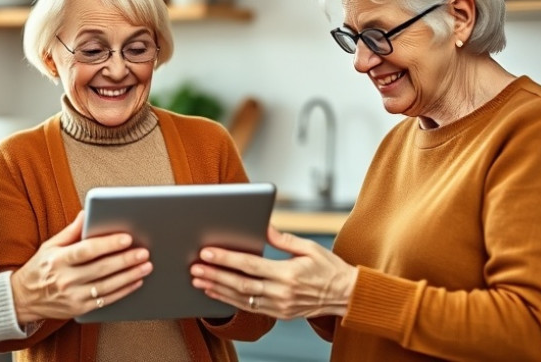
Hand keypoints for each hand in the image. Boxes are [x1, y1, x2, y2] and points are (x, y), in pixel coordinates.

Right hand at [10, 211, 152, 322]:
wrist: (23, 299)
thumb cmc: (40, 268)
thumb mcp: (49, 246)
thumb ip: (71, 231)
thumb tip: (87, 213)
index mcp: (58, 259)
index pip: (86, 250)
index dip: (107, 244)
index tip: (127, 238)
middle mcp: (65, 279)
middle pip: (101, 268)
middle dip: (125, 259)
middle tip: (144, 251)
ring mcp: (73, 297)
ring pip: (107, 286)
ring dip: (129, 276)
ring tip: (146, 266)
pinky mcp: (79, 309)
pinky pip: (106, 300)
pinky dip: (123, 291)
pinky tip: (136, 281)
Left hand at [190, 225, 357, 319]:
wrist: (346, 296)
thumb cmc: (329, 268)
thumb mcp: (310, 248)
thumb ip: (283, 239)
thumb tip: (263, 226)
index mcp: (289, 274)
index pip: (250, 266)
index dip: (226, 259)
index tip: (207, 253)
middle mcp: (282, 293)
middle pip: (240, 284)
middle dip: (215, 275)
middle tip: (194, 268)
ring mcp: (279, 307)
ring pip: (241, 299)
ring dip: (217, 289)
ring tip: (198, 280)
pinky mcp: (279, 314)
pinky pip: (249, 308)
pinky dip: (229, 300)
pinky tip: (215, 293)